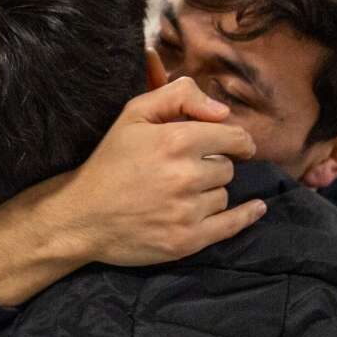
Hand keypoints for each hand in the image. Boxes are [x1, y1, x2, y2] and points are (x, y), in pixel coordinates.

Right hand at [0, 79, 261, 307]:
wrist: (81, 217)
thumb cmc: (108, 163)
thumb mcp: (134, 114)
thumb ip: (179, 96)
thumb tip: (223, 111)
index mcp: (176, 141)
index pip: (232, 137)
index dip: (236, 140)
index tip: (234, 145)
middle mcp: (186, 176)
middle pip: (226, 168)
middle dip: (212, 166)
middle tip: (185, 172)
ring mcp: (187, 211)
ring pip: (223, 195)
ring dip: (210, 192)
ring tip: (181, 194)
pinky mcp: (186, 241)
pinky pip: (231, 225)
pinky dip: (246, 216)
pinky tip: (256, 208)